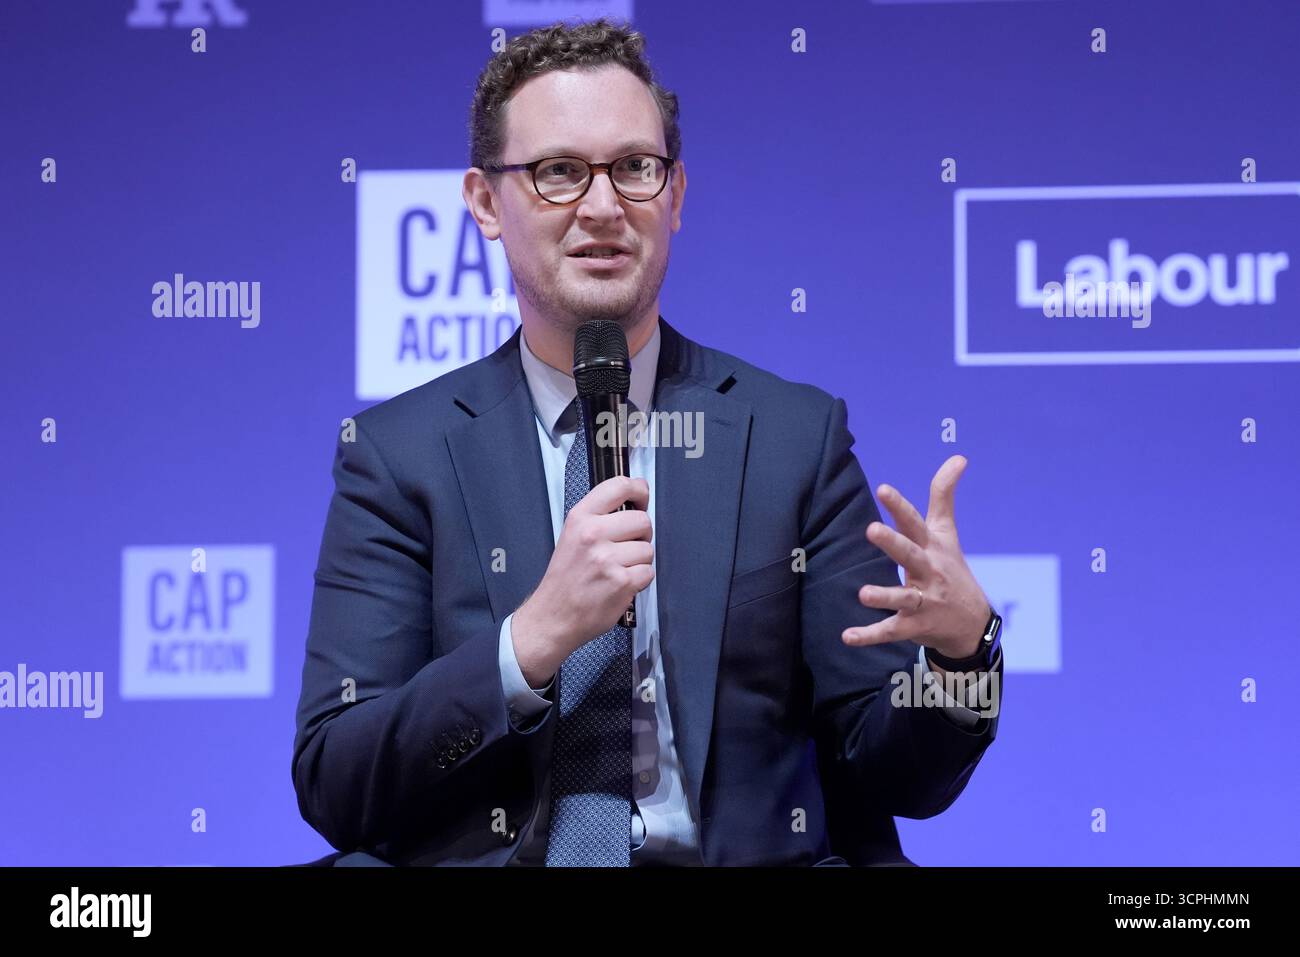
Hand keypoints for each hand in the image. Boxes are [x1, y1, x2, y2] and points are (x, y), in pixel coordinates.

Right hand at [512, 475, 652, 684]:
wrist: (553, 616)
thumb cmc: (565, 579)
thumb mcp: (571, 536)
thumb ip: (598, 518)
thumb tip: (633, 504)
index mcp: (580, 518)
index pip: (619, 486)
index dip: (638, 491)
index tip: (641, 499)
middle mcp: (593, 534)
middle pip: (642, 520)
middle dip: (641, 535)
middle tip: (626, 547)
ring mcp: (607, 559)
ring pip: (648, 549)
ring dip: (639, 561)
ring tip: (618, 569)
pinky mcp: (621, 582)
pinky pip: (648, 572)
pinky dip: (640, 580)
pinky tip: (622, 584)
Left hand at [841, 455, 990, 659]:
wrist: (972, 623)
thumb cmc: (951, 568)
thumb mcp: (947, 532)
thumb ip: (944, 495)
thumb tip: (959, 457)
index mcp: (931, 547)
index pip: (915, 523)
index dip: (899, 506)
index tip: (882, 488)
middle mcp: (928, 572)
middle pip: (910, 555)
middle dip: (893, 543)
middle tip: (871, 529)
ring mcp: (923, 601)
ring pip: (903, 597)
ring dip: (884, 596)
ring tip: (862, 593)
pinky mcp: (914, 626)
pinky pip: (891, 631)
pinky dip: (870, 635)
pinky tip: (847, 637)